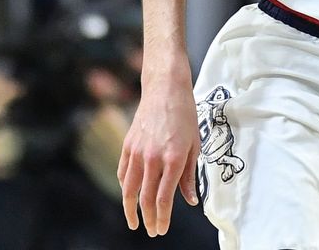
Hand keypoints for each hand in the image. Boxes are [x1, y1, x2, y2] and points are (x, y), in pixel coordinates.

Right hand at [117, 64, 199, 236]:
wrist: (165, 88)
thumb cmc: (185, 115)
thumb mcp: (195, 145)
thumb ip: (190, 175)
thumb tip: (190, 200)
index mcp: (173, 159)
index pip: (164, 199)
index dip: (162, 219)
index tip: (161, 230)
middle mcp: (153, 158)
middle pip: (146, 199)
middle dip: (148, 218)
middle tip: (151, 230)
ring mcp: (137, 151)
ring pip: (129, 189)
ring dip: (130, 208)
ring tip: (134, 221)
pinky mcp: (127, 144)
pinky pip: (123, 173)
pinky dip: (125, 187)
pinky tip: (129, 194)